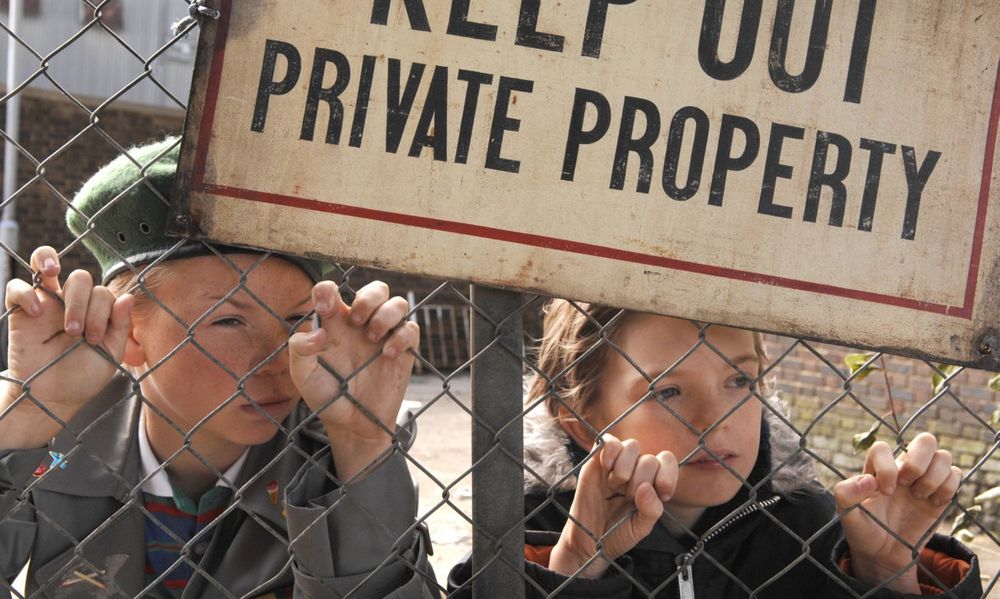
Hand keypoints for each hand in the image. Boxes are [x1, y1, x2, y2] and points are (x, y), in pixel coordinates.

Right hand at [1, 246, 133, 448]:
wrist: (53, 398)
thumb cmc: (84, 375)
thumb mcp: (110, 353)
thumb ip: (119, 326)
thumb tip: (128, 297)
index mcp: (97, 311)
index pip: (103, 292)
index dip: (102, 312)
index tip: (94, 340)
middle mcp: (72, 302)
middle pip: (80, 278)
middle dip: (82, 304)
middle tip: (76, 333)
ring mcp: (46, 304)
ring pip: (47, 264)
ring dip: (50, 263)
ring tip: (53, 272)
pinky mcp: (21, 313)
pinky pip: (16, 287)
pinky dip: (25, 292)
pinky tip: (36, 311)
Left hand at [287, 280, 417, 479]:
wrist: (352, 425)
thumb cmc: (326, 397)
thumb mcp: (303, 376)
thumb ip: (300, 350)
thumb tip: (319, 331)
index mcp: (334, 324)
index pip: (331, 290)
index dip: (327, 290)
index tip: (324, 309)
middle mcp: (361, 325)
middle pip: (376, 289)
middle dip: (368, 298)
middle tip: (356, 321)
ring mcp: (384, 336)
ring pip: (397, 303)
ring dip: (386, 314)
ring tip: (373, 337)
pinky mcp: (403, 351)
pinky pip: (412, 328)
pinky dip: (402, 336)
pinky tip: (387, 354)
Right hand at [550, 435, 677, 578]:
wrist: (588, 540)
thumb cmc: (616, 533)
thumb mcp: (640, 527)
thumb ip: (651, 509)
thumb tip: (647, 488)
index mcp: (652, 484)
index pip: (667, 462)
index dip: (667, 475)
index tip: (663, 494)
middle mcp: (636, 470)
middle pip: (649, 459)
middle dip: (640, 481)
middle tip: (627, 497)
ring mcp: (616, 464)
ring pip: (632, 446)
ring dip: (625, 469)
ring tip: (615, 486)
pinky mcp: (597, 461)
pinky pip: (609, 442)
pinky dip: (611, 451)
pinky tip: (608, 468)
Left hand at [834, 433, 960, 592]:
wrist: (883, 553)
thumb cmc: (863, 529)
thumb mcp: (846, 514)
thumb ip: (846, 494)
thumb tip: (868, 480)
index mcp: (878, 468)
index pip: (883, 448)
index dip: (886, 467)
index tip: (885, 492)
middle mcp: (903, 468)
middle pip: (925, 440)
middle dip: (918, 463)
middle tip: (908, 486)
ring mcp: (924, 479)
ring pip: (943, 456)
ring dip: (933, 478)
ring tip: (920, 497)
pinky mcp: (942, 493)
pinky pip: (956, 475)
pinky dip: (948, 488)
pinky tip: (933, 503)